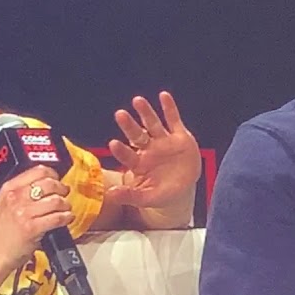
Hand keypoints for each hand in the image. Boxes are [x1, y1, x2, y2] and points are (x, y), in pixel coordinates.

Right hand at [0, 166, 73, 268]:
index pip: (38, 170)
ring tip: (65, 209)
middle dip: (61, 189)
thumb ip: (22, 192)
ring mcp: (23, 213)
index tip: (58, 179)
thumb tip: (48, 184)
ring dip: (65, 205)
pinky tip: (66, 219)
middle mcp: (15, 198)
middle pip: (49, 183)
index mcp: (9, 188)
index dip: (53, 174)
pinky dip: (66, 218)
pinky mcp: (31, 228)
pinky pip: (57, 218)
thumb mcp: (6, 205)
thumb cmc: (0, 234)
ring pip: (56, 200)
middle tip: (64, 195)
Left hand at [107, 91, 200, 214]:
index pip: (128, 155)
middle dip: (129, 125)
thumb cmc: (163, 194)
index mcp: (139, 164)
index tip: (113, 143)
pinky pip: (173, 120)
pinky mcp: (179, 137)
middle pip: (137, 135)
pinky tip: (164, 96)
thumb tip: (110, 194)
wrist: (184, 189)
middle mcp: (149, 149)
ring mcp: (163, 141)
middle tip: (119, 114)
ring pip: (152, 124)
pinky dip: (170, 108)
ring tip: (137, 101)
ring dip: (146, 112)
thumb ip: (130, 196)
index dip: (121, 150)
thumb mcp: (148, 198)